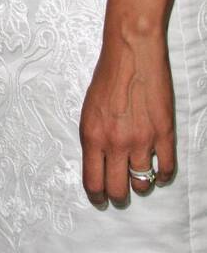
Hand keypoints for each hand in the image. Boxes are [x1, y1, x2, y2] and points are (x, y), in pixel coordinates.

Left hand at [79, 29, 175, 206]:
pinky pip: (165, 169)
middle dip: (118, 196)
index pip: (93, 183)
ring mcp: (142, 140)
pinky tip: (158, 171)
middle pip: (118, 190)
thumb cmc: (107, 76)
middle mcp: (116, 143)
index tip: (100, 200)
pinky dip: (162, 175)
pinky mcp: (164, 133)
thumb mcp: (88, 110)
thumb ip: (94, 139)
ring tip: (138, 178)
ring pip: (142, 183)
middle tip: (120, 193)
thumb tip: (99, 164)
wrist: (131, 52)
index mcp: (92, 136)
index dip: (97, 197)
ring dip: (140, 185)